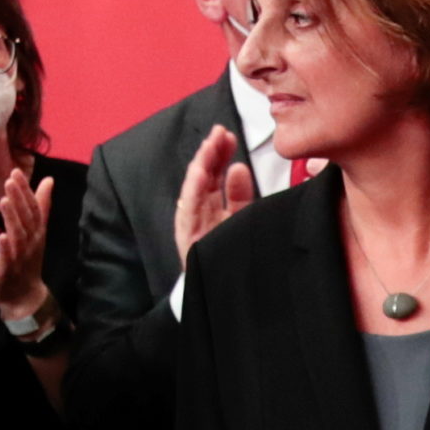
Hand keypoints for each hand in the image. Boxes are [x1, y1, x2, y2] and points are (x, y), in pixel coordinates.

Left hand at [0, 166, 53, 322]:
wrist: (23, 295)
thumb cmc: (27, 259)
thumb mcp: (36, 230)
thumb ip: (41, 205)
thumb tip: (49, 180)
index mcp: (36, 231)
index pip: (33, 207)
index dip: (25, 190)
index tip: (16, 172)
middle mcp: (31, 241)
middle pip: (27, 218)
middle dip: (19, 198)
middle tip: (10, 179)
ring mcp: (20, 256)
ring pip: (18, 235)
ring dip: (12, 218)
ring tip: (4, 200)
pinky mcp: (8, 270)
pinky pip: (9, 258)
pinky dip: (6, 247)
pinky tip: (1, 236)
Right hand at [175, 125, 254, 269]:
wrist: (225, 296)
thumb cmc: (233, 260)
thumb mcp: (240, 221)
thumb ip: (239, 196)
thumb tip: (239, 168)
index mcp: (216, 213)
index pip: (217, 179)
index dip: (222, 156)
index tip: (229, 137)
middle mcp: (203, 218)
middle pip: (204, 180)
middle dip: (211, 154)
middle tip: (220, 132)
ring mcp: (194, 228)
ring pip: (195, 190)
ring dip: (201, 165)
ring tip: (209, 145)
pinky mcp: (189, 239)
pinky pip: (189, 211)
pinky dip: (192, 189)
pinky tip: (198, 171)